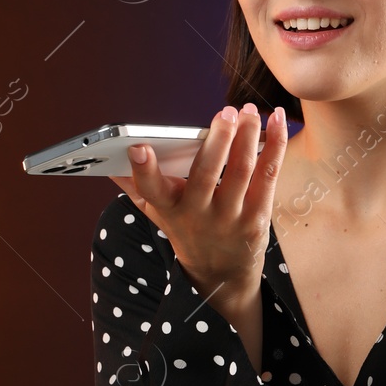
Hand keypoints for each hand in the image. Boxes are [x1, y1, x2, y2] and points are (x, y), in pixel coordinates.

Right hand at [107, 102, 287, 303]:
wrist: (221, 274)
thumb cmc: (187, 230)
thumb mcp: (158, 214)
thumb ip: (136, 187)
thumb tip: (108, 163)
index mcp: (168, 209)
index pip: (151, 191)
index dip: (144, 170)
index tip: (139, 147)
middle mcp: (198, 215)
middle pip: (205, 174)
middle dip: (217, 141)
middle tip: (226, 112)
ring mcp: (230, 218)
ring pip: (241, 171)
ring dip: (248, 136)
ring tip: (248, 111)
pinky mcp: (258, 217)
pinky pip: (268, 176)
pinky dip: (274, 145)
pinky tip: (277, 121)